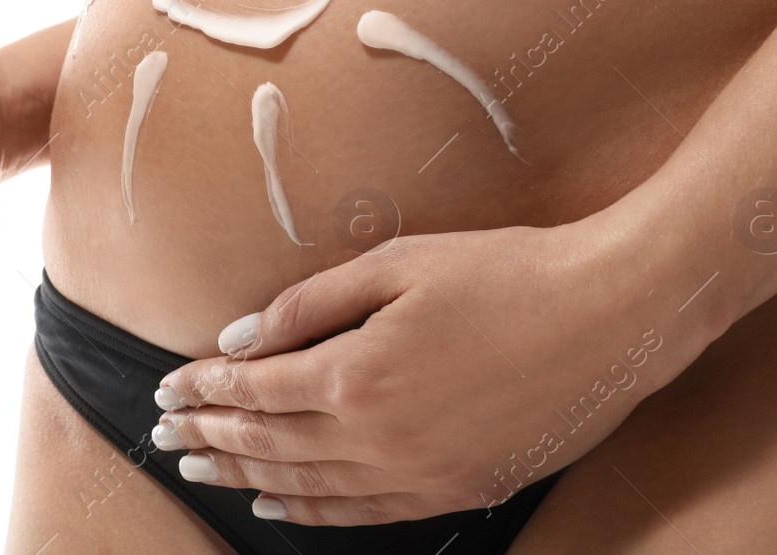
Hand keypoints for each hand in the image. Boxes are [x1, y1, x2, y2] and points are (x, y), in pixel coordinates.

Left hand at [151, 210, 712, 525]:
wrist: (613, 316)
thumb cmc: (507, 272)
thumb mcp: (399, 262)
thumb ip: (311, 303)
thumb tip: (240, 335)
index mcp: (357, 373)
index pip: (254, 389)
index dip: (203, 391)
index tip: (167, 391)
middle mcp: (377, 436)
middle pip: (268, 444)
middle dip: (209, 437)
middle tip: (163, 436)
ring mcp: (418, 474)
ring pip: (305, 486)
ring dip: (245, 477)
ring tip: (201, 470)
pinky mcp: (455, 490)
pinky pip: (362, 514)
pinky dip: (310, 512)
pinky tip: (277, 504)